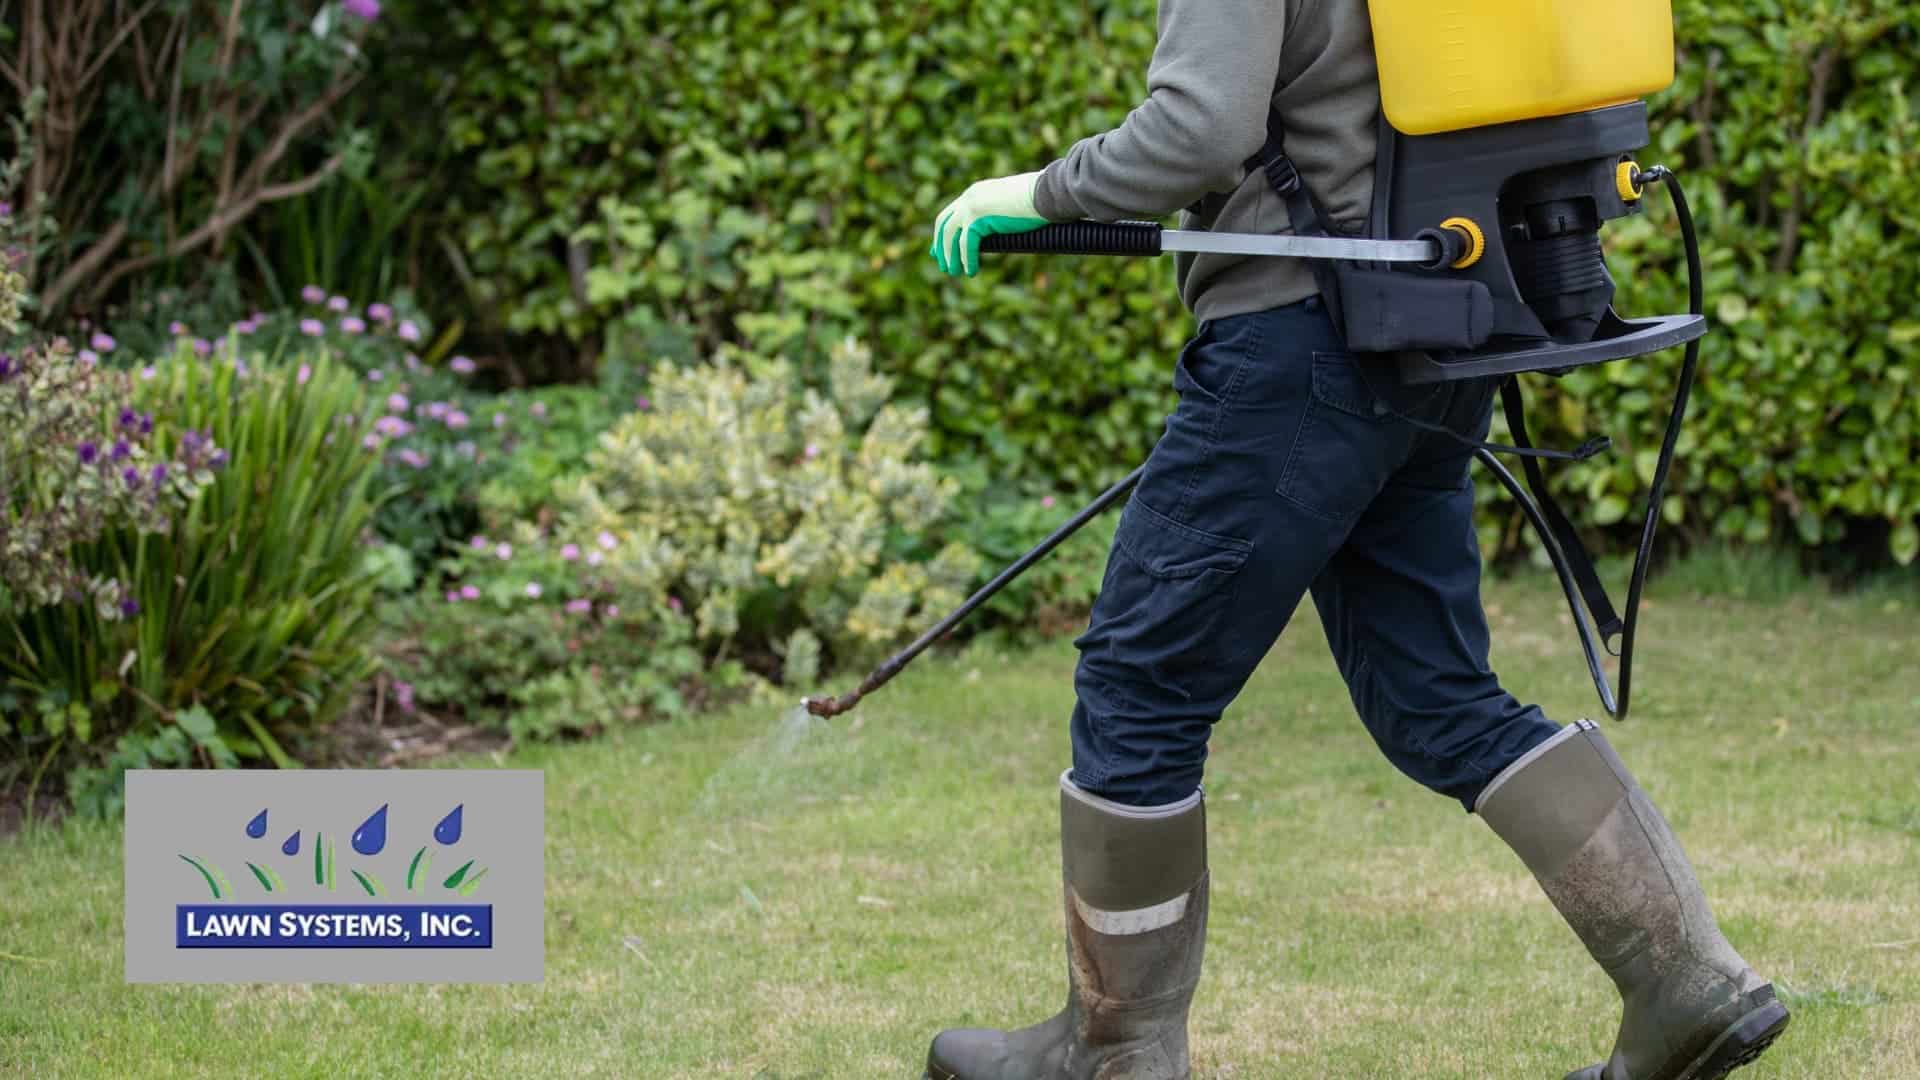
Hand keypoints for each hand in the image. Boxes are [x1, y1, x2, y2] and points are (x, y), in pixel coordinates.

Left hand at [929, 171, 1046, 276]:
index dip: (943, 232)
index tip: (940, 247)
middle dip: (941, 245)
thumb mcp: (1010, 205)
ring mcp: (971, 206)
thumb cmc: (1036, 199)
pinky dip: (966, 259)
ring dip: (950, 256)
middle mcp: (969, 197)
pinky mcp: (977, 218)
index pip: (951, 213)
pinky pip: (966, 244)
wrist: (1044, 193)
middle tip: (942, 263)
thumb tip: (997, 229)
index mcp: (976, 192)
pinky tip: (970, 271)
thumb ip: (997, 215)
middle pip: (943, 223)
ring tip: (953, 272)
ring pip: (950, 235)